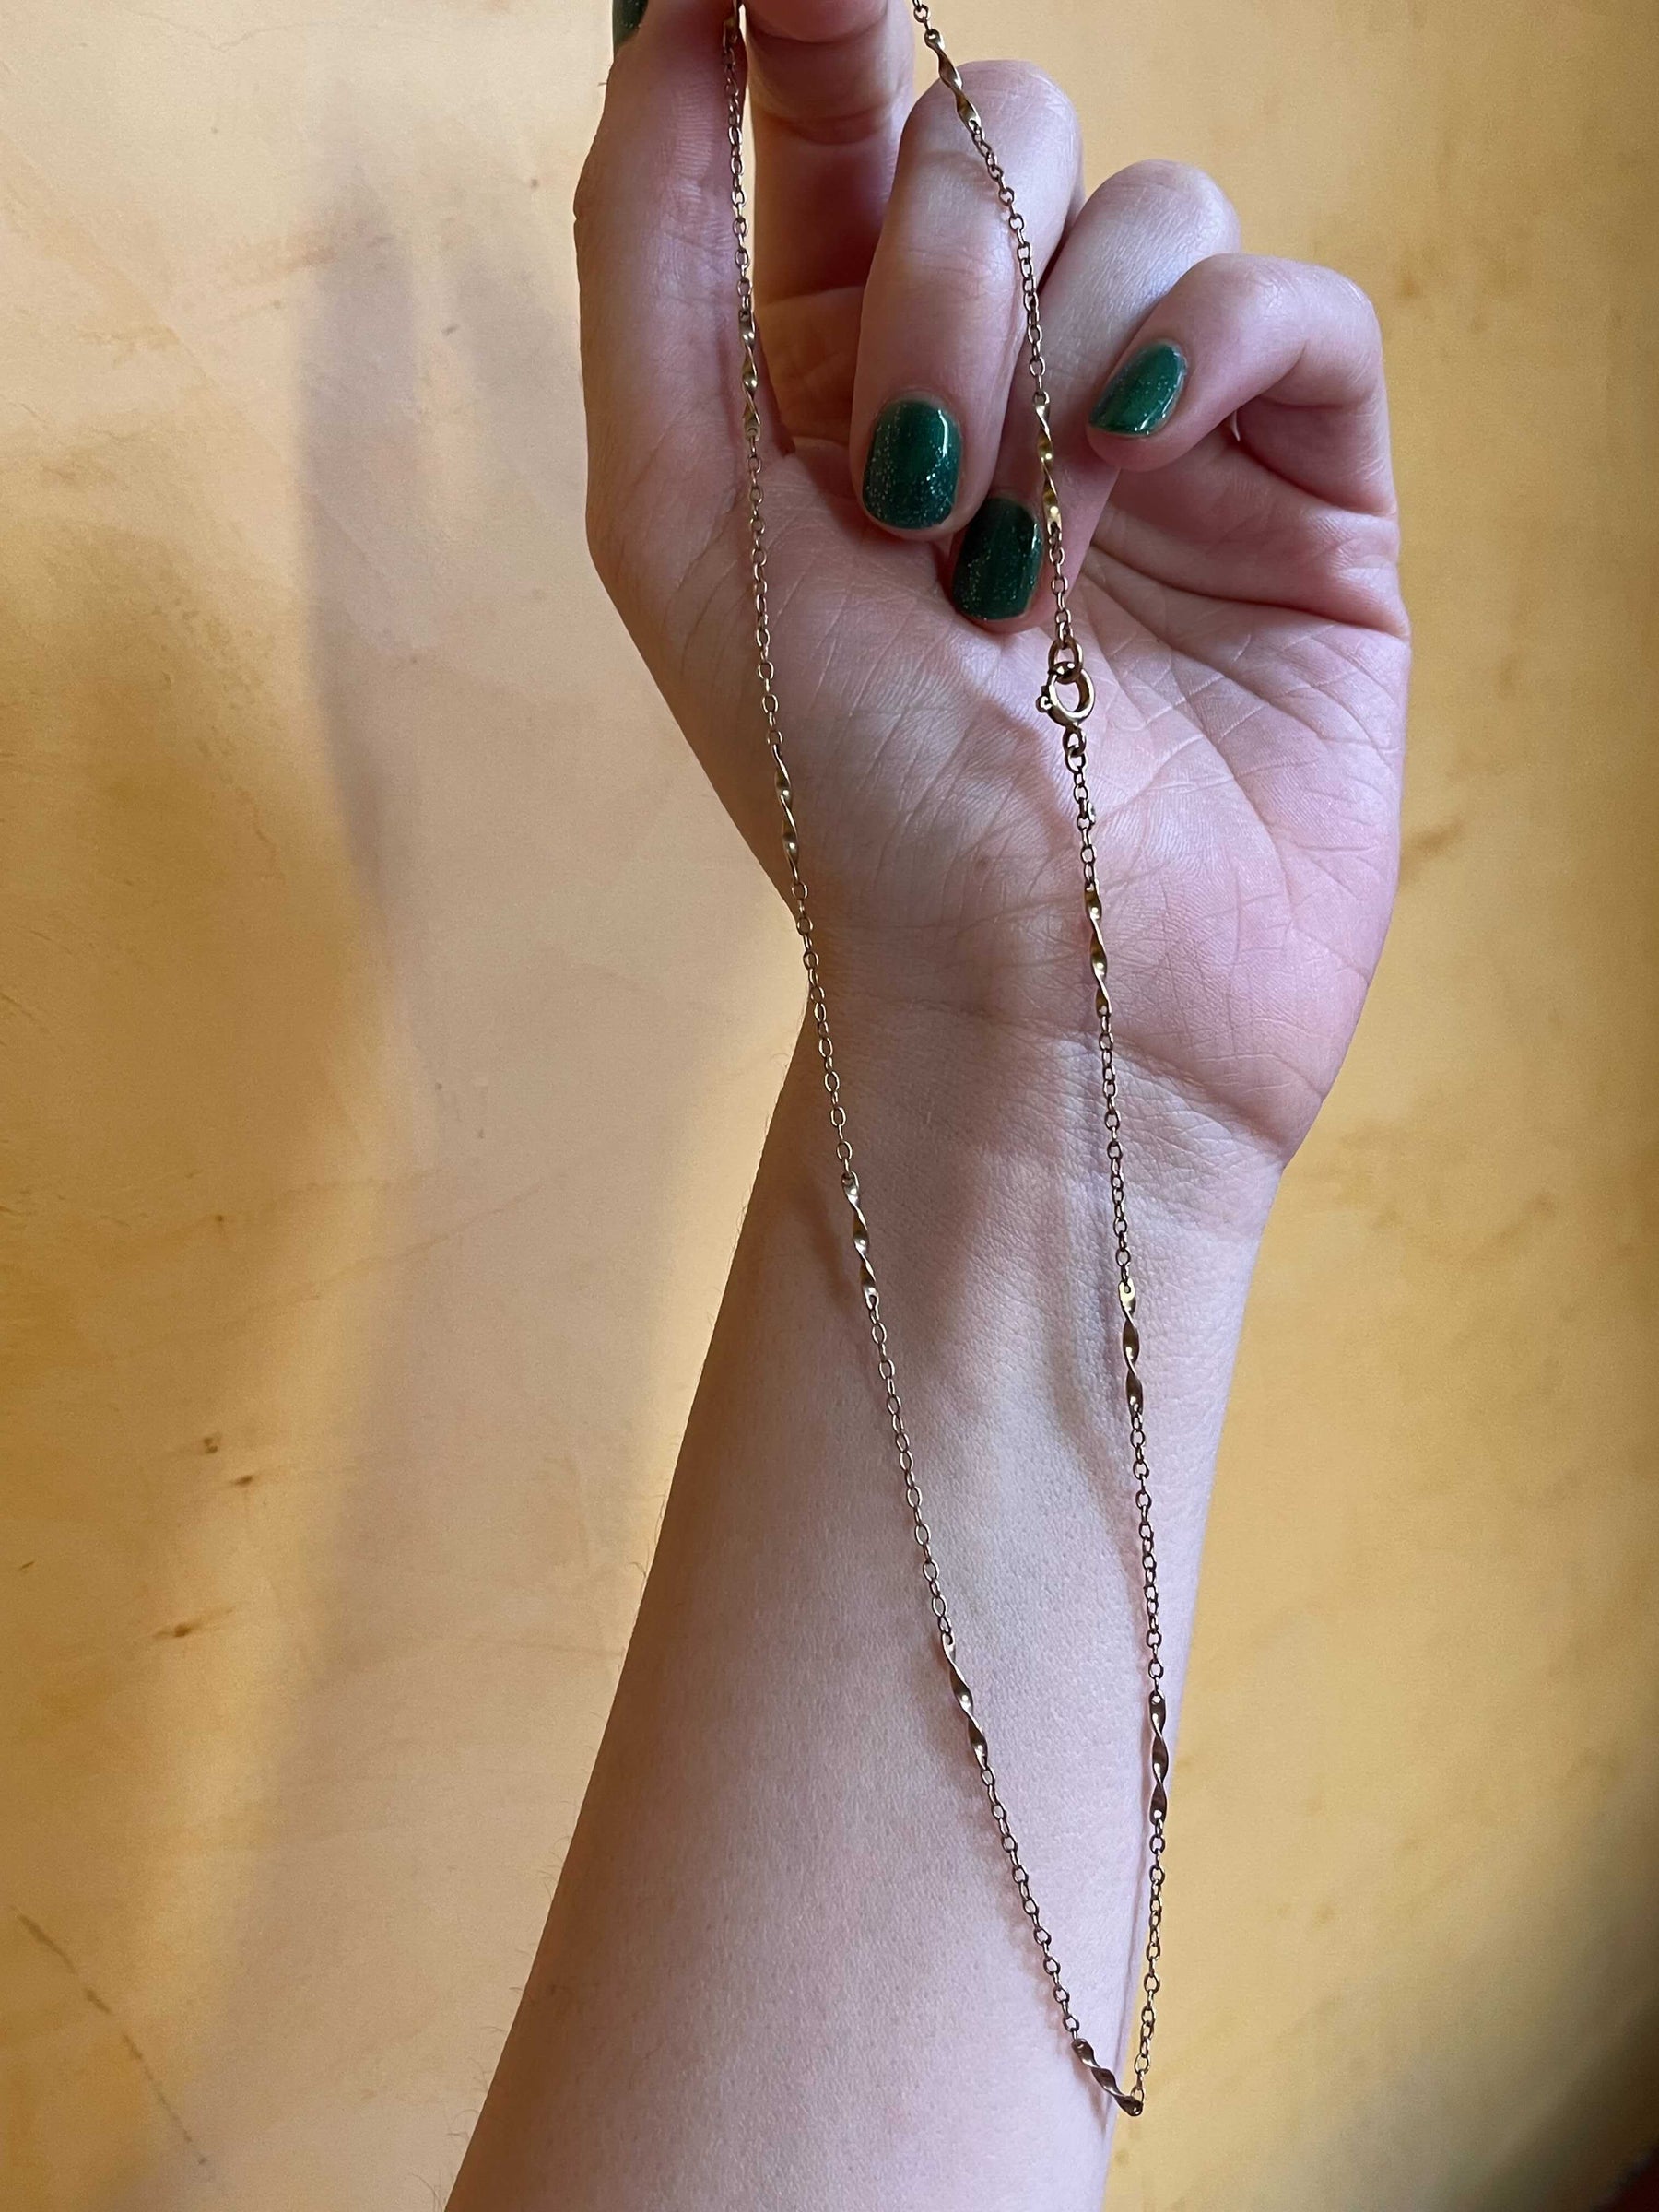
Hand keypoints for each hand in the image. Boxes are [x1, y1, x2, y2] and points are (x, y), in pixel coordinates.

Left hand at [577, 0, 1407, 1167]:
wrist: (1040, 1008)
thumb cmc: (847, 798)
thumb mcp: (678, 519)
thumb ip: (653, 247)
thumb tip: (683, 3)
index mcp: (835, 382)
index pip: (837, 113)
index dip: (821, 13)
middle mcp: (1001, 385)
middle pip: (1000, 131)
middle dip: (941, 265)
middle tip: (906, 473)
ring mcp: (1161, 435)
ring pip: (1148, 204)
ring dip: (1058, 349)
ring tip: (1018, 559)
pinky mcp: (1305, 490)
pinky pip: (1288, 296)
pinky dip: (1208, 344)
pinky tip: (1134, 464)